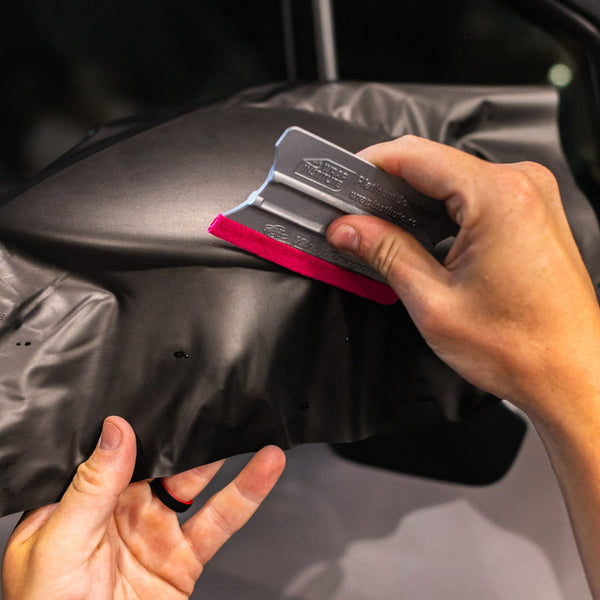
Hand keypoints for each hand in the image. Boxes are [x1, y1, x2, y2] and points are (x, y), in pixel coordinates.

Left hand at [1, 416, 284, 598]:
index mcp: (80, 505)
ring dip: (223, 457)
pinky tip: (263, 470)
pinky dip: (247, 494)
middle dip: (186, 434)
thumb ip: (91, 487)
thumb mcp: (60, 546)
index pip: (113, 451)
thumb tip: (115, 431)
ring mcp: (154, 535)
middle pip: (160, 461)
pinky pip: (220, 521)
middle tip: (212, 404)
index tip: (163, 396)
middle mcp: (119, 515)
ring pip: (196, 484)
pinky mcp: (183, 558)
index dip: (138, 424)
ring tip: (245, 428)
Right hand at [327, 135, 599, 426]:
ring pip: (451, 181)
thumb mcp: (433, 300)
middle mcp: (521, 187)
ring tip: (380, 233)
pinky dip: (440, 211)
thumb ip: (385, 252)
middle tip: (352, 218)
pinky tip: (418, 237)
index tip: (342, 184)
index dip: (370, 165)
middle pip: (432, 164)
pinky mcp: (530, 215)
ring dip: (412, 202)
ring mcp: (530, 199)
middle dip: (387, 188)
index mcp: (498, 197)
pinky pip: (472, 197)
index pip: (414, 155)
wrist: (571, 375)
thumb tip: (349, 228)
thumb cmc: (521, 347)